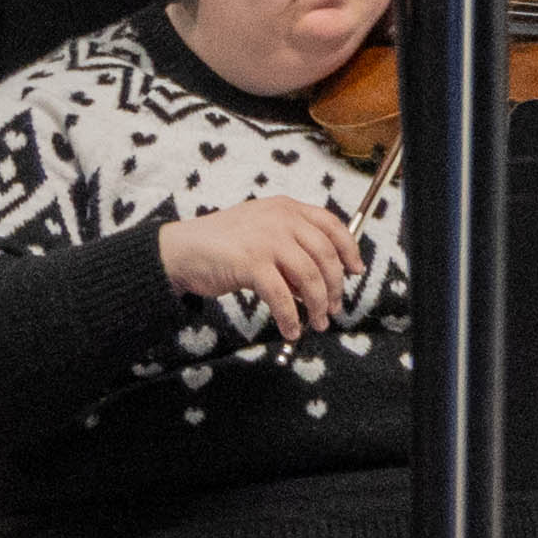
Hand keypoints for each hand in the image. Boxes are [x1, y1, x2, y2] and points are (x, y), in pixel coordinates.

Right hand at [159, 192, 368, 342]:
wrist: (181, 250)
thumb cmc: (222, 246)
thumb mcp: (262, 235)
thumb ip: (291, 250)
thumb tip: (321, 283)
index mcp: (286, 208)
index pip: (331, 225)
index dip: (349, 249)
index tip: (356, 271)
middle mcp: (280, 219)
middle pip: (325, 255)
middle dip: (335, 286)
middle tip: (335, 308)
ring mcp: (266, 239)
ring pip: (309, 278)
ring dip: (318, 305)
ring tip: (318, 322)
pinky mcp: (251, 262)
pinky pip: (282, 296)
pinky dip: (290, 317)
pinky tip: (291, 330)